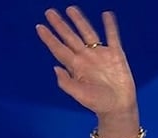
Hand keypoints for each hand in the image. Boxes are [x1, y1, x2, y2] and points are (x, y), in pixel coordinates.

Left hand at [36, 6, 138, 126]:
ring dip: (79, 21)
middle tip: (49, 12)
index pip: (59, 49)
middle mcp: (85, 57)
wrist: (118, 106)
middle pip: (70, 37)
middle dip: (60, 25)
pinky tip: (106, 14)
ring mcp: (100, 54)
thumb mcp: (79, 95)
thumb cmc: (97, 103)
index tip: (39, 27)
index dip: (49, 39)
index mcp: (75, 67)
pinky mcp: (116, 54)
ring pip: (87, 33)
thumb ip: (67, 82)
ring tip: (70, 9)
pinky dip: (110, 26)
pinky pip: (112, 36)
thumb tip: (55, 68)